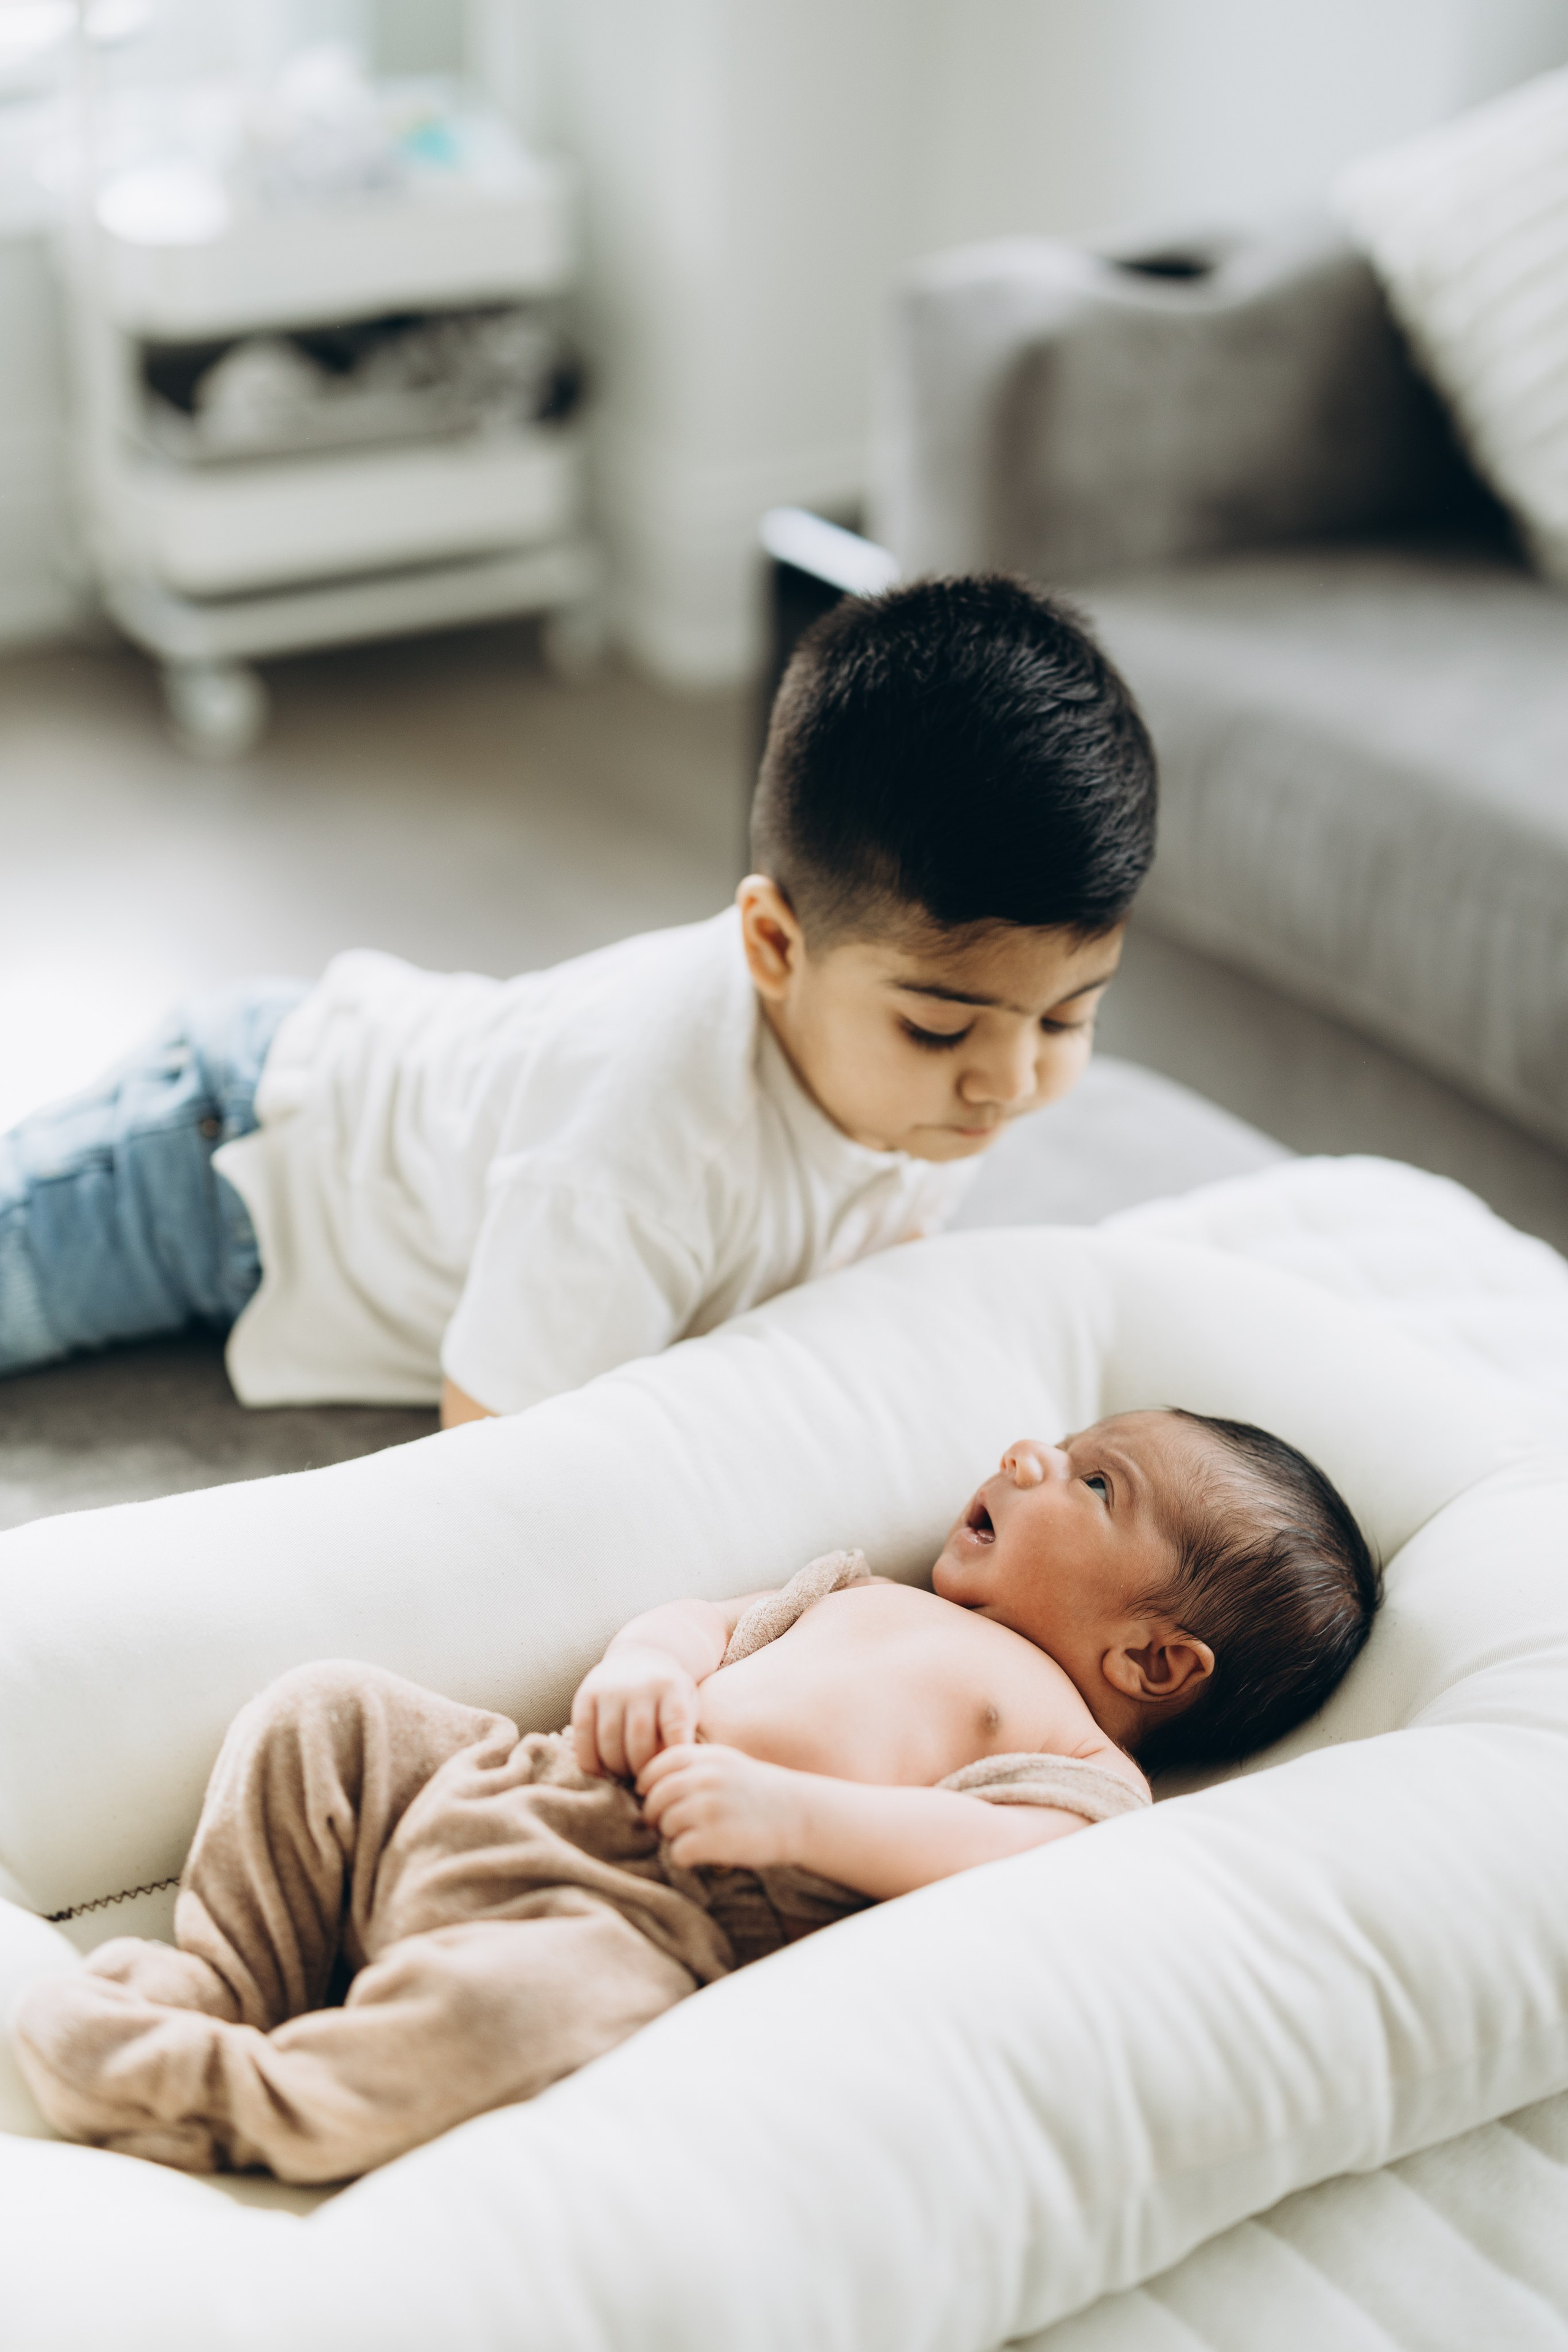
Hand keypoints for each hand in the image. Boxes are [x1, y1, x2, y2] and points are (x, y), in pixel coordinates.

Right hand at [571, 1645, 698, 1778]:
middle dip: (641, 1769)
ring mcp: (610, 1689)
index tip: (669, 1773)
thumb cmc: (668, 1694)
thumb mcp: (686, 1703)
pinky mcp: (586, 1695)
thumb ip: (684, 1733)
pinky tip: (599, 1770)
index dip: (671, 1758)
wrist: (639, 1654)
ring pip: (609, 1741)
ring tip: (624, 1774)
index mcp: (671, 1687)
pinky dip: (589, 1761)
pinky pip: (583, 1736)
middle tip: (643, 1779)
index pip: (674, 1729)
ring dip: (616, 1768)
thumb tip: (674, 1770)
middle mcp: (640, 1686)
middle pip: (639, 1742)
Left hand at [637, 1743, 807, 1870]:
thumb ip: (692, 1766)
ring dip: (674, 1836)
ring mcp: (708, 1809)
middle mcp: (705, 1779)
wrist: (799, 1815)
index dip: (649, 1785)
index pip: (655, 1767)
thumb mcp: (726, 1764)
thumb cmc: (758, 1792)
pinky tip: (702, 1854)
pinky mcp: (713, 1840)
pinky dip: (685, 1857)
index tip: (653, 1798)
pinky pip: (678, 1852)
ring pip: (665, 1825)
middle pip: (655, 1799)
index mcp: (706, 1757)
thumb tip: (647, 1785)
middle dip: (657, 1815)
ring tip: (696, 1837)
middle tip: (669, 1825)